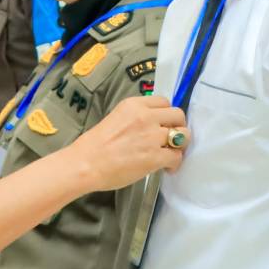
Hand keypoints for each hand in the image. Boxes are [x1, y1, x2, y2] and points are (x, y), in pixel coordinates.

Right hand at [70, 95, 185, 190]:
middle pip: (178, 115)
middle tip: (171, 139)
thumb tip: (151, 126)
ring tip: (171, 153)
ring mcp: (152, 136)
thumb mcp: (116, 118)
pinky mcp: (155, 156)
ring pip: (183, 135)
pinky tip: (167, 168)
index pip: (164, 101)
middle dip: (178, 126)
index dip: (166, 114)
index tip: (164, 124)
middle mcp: (146, 116)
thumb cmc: (95, 145)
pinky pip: (176, 157)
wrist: (85, 164)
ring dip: (180, 145)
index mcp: (134, 105)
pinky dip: (175, 163)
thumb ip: (135, 118)